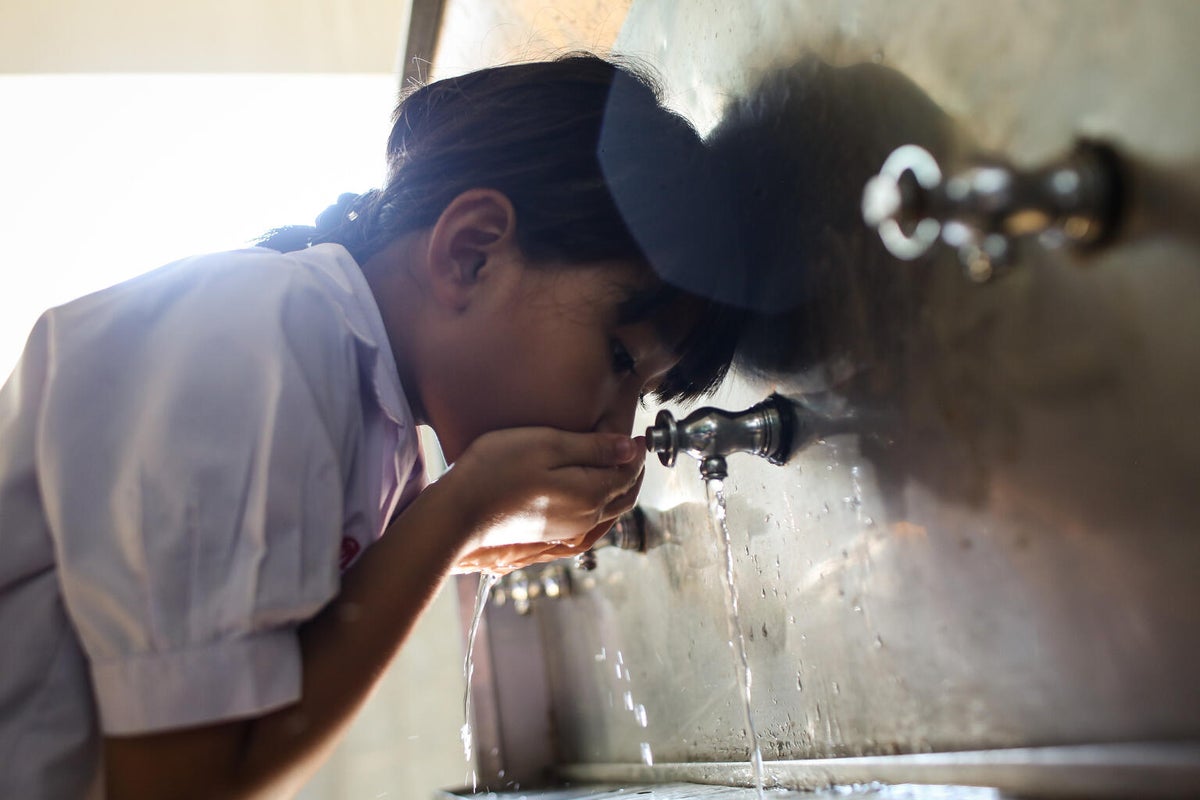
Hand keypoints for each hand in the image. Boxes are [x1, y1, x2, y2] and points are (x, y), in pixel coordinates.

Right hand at [438, 428, 644, 572]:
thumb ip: (593, 448)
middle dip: (635, 471)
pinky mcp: (551, 535)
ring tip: (617, 465)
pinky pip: (591, 521)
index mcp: (591, 494)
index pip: (629, 471)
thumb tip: (630, 449)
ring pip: (610, 510)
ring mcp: (569, 531)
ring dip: (620, 487)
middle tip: (635, 449)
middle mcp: (586, 518)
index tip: (639, 434)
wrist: (458, 513)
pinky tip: (590, 491)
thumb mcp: (548, 446)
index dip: (638, 452)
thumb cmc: (497, 471)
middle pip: (625, 495)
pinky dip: (602, 503)